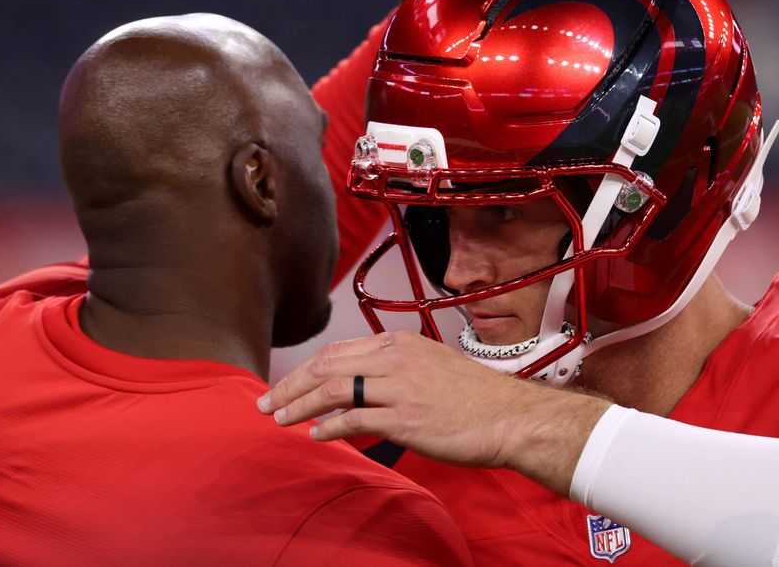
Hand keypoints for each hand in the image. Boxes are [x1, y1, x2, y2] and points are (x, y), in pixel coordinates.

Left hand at [257, 331, 610, 495]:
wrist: (512, 416)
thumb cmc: (478, 398)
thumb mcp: (433, 367)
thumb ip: (396, 371)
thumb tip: (362, 389)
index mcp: (401, 344)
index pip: (338, 351)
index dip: (305, 369)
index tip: (285, 384)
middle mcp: (396, 359)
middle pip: (326, 366)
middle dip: (290, 386)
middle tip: (266, 403)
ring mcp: (400, 387)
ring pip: (333, 390)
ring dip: (299, 406)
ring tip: (279, 419)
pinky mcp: (405, 418)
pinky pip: (354, 420)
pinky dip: (329, 427)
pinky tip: (316, 435)